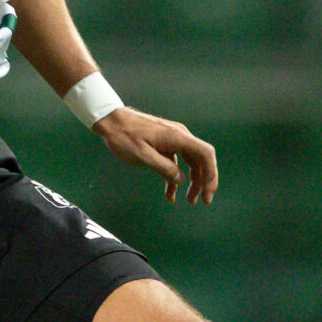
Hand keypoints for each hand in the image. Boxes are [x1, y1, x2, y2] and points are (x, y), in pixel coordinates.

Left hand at [95, 108, 216, 204]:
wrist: (110, 120)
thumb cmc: (124, 137)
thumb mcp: (142, 155)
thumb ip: (163, 168)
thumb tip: (181, 180)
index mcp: (178, 137)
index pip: (205, 155)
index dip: (211, 175)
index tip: (207, 193)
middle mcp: (180, 136)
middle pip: (201, 159)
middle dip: (204, 181)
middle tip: (202, 201)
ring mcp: (173, 139)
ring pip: (191, 162)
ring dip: (192, 181)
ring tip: (189, 200)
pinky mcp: (165, 144)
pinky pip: (177, 162)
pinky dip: (176, 177)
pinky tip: (170, 194)